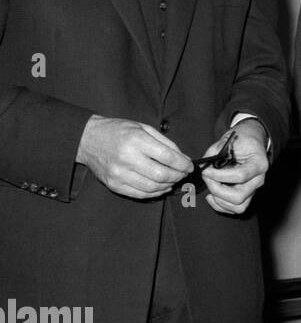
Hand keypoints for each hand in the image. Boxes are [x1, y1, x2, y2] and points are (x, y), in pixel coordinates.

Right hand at [76, 116, 192, 197]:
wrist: (88, 139)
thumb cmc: (118, 131)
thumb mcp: (143, 127)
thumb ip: (165, 142)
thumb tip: (183, 158)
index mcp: (136, 141)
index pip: (168, 157)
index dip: (183, 164)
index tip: (189, 166)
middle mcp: (127, 158)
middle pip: (162, 175)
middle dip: (178, 176)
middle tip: (183, 174)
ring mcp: (119, 174)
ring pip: (152, 187)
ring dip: (168, 185)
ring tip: (173, 180)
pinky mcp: (114, 185)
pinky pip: (140, 194)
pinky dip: (155, 193)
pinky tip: (161, 187)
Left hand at [200, 120, 269, 214]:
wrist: (252, 142)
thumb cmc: (242, 140)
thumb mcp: (228, 140)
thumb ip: (214, 153)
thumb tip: (203, 167)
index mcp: (259, 164)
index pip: (240, 176)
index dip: (219, 176)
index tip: (206, 170)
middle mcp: (259, 180)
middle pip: (238, 196)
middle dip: (217, 189)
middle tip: (207, 177)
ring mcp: (254, 189)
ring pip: (238, 207)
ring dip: (219, 200)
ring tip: (210, 186)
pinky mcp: (247, 195)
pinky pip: (235, 209)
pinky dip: (220, 206)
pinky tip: (211, 196)